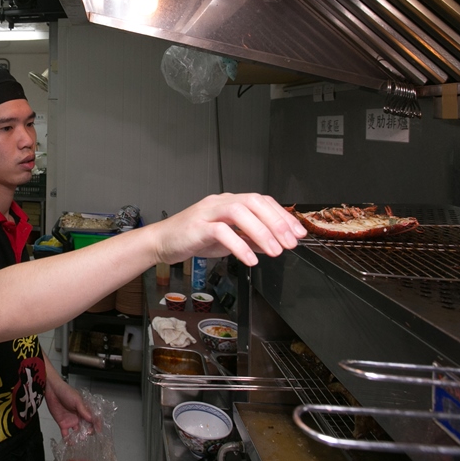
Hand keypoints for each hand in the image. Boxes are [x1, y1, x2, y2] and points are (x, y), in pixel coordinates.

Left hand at [45, 374, 92, 438]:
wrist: (52, 390)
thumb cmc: (66, 393)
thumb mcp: (77, 400)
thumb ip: (84, 410)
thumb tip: (92, 420)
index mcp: (84, 410)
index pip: (93, 419)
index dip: (96, 425)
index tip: (98, 431)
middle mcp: (79, 417)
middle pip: (86, 427)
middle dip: (88, 432)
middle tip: (87, 434)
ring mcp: (71, 421)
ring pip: (77, 432)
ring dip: (79, 437)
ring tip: (80, 440)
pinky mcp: (62, 424)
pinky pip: (66, 434)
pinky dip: (68, 439)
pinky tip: (70, 443)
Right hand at [151, 193, 305, 266]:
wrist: (162, 242)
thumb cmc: (192, 238)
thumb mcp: (227, 240)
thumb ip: (250, 239)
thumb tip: (274, 244)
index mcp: (230, 202)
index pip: (262, 201)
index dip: (282, 216)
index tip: (298, 233)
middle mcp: (220, 202)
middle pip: (254, 202)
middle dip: (276, 222)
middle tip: (290, 243)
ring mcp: (208, 212)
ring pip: (240, 212)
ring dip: (261, 232)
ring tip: (275, 252)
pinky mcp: (197, 226)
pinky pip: (222, 231)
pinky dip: (239, 245)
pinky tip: (250, 259)